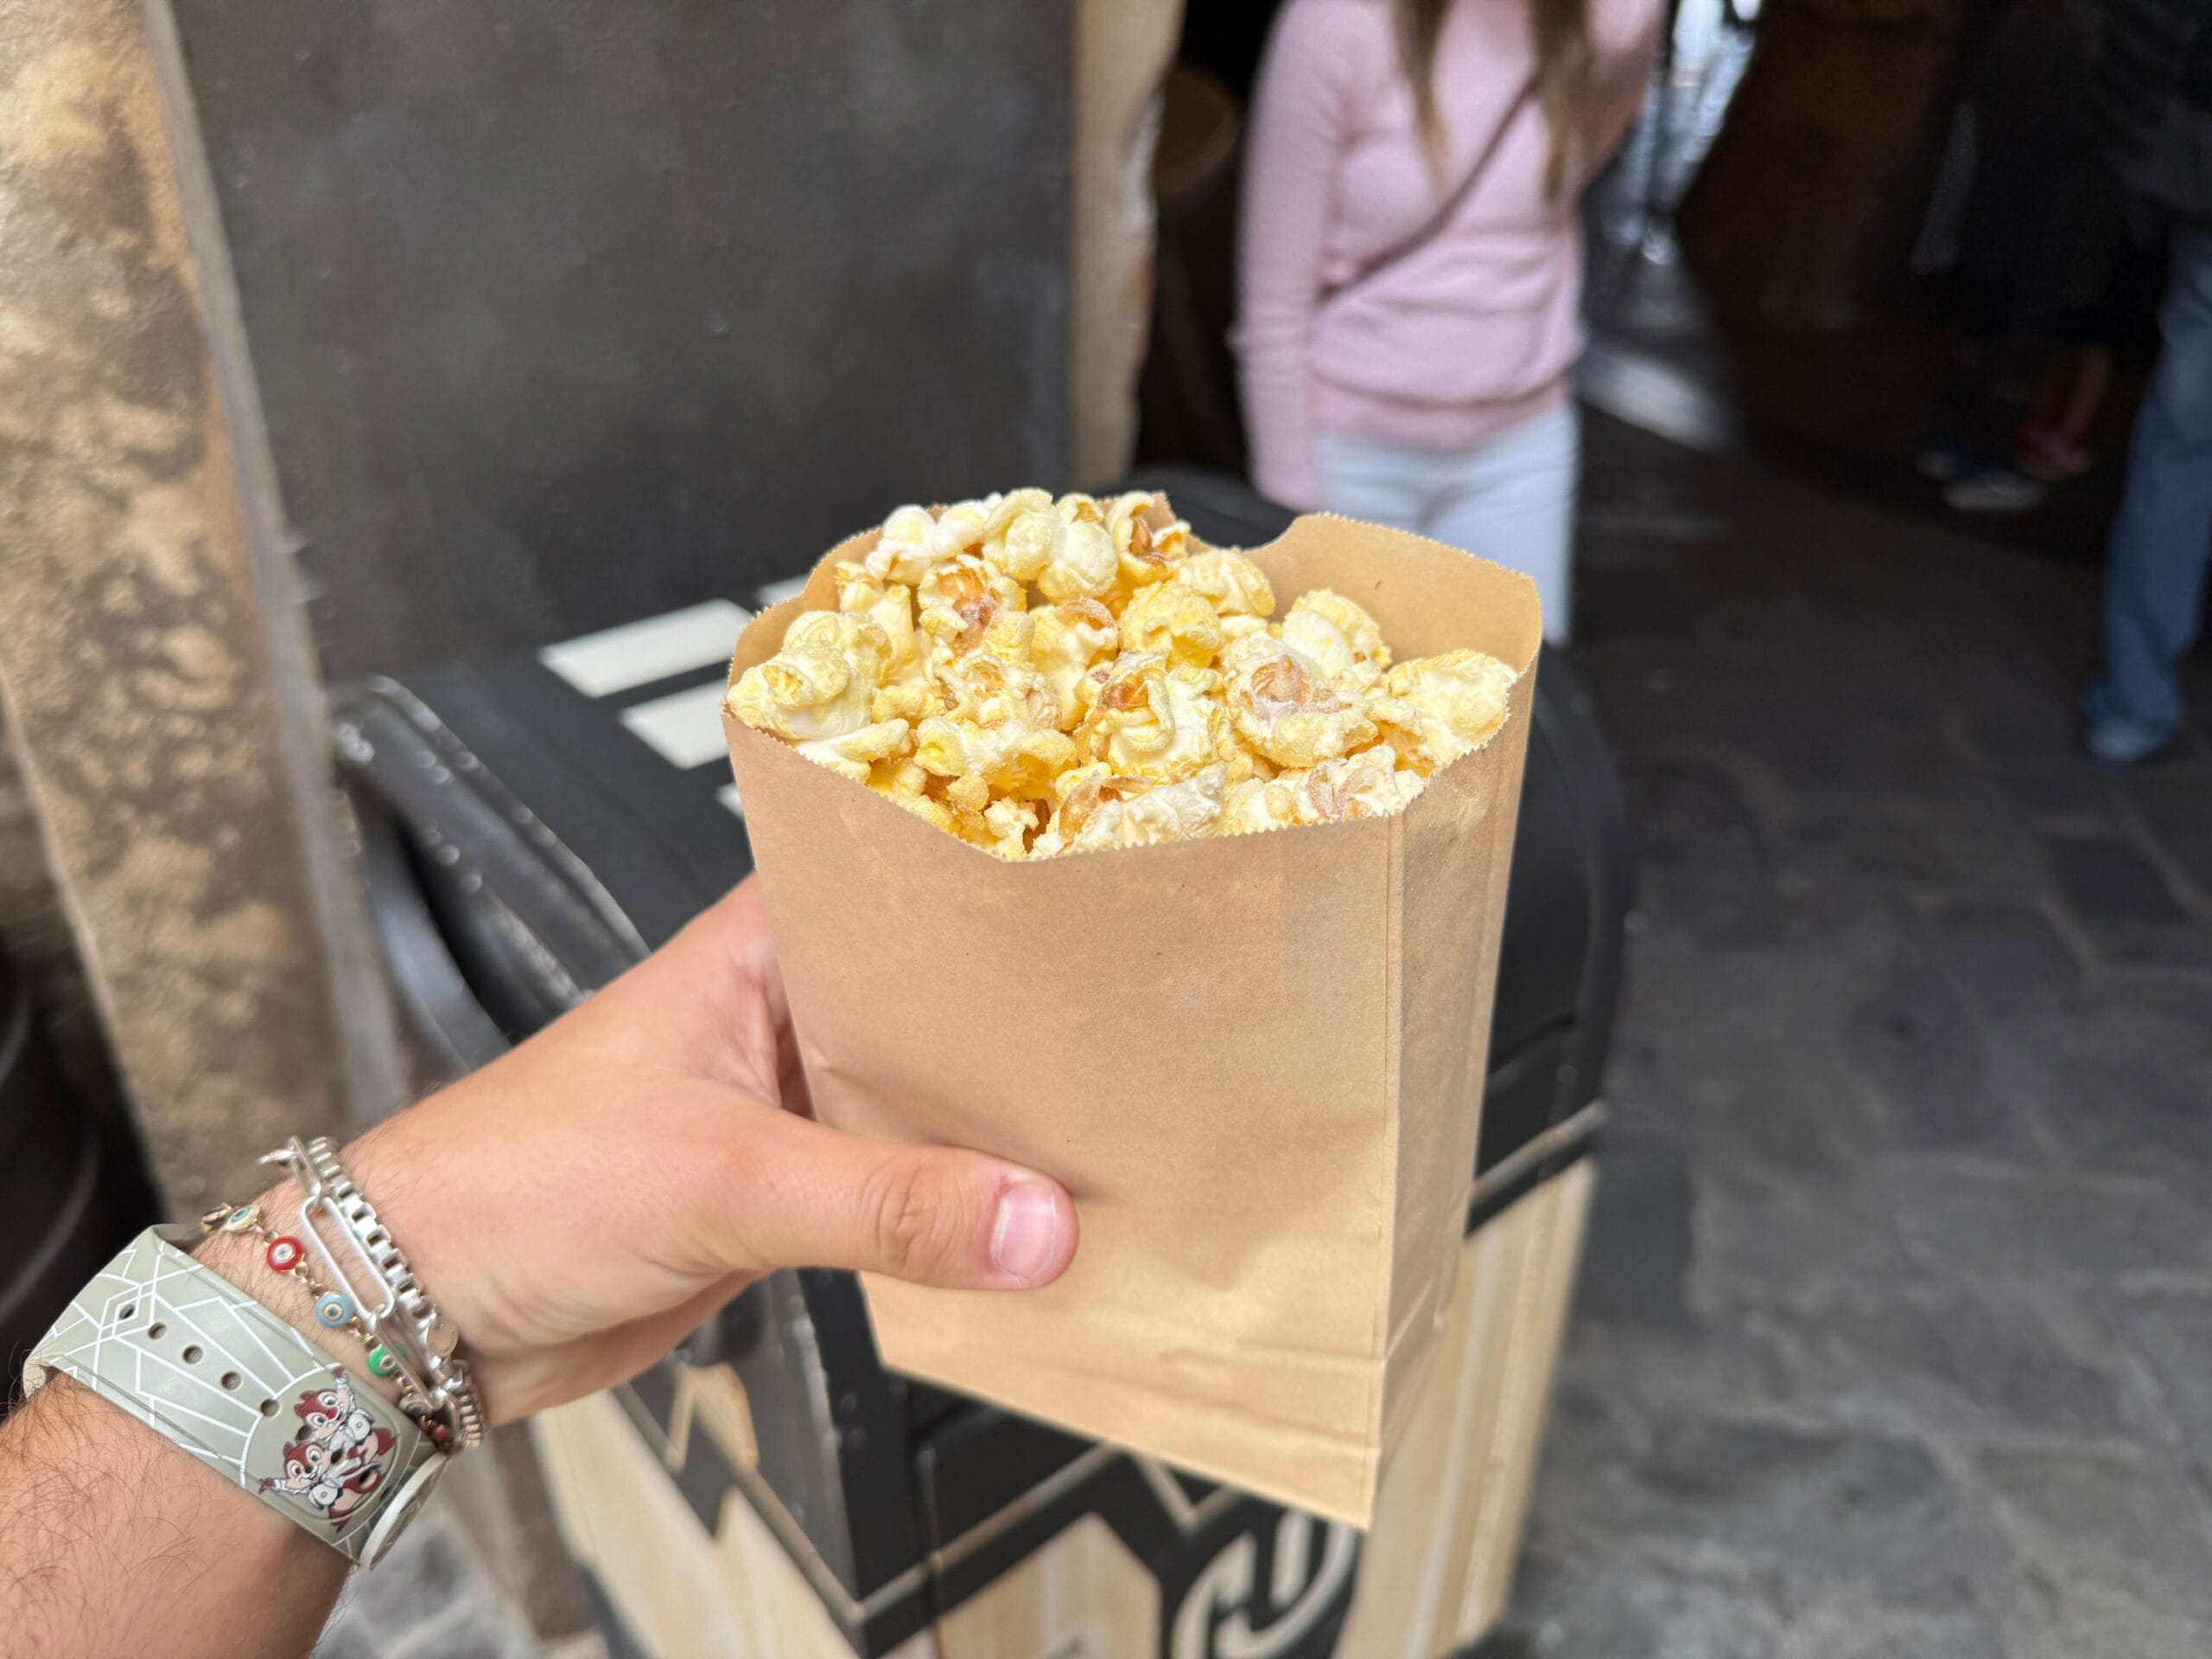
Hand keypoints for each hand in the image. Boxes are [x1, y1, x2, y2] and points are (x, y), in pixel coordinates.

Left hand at [233, 876, 1078, 1422]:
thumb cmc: (516, 1183)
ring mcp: (782, 1105)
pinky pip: (895, 1187)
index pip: (901, 880)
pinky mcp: (781, 1195)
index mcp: (758, 947)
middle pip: (933, 999)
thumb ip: (889, 1204)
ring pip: (921, 1099)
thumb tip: (1037, 1223)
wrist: (417, 1311)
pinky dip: (953, 1206)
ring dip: (991, 1127)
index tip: (1105, 891)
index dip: (998, 882)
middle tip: (1139, 1032)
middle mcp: (779, 1012)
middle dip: (1020, 1024)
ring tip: (1107, 1128)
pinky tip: (1023, 1220)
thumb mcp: (724, 1179)